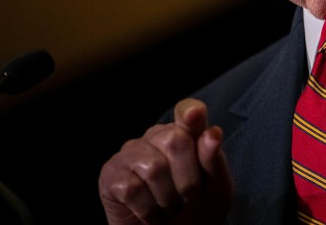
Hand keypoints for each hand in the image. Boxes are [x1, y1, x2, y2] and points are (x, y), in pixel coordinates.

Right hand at [98, 98, 232, 224]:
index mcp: (183, 132)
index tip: (195, 115)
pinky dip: (147, 209)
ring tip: (168, 207)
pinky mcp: (110, 175)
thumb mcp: (216, 186)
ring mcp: (129, 154)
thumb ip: (214, 159)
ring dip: (167, 198)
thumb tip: (213, 132)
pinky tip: (150, 213)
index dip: (191, 114)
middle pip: (175, 141)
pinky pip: (132, 188)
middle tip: (186, 199)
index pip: (187, 112)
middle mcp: (154, 137)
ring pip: (154, 167)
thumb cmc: (196, 208)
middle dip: (188, 180)